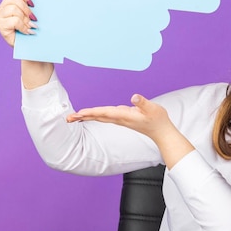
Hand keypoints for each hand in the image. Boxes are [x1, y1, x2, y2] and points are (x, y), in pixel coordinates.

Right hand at [0, 0, 36, 46]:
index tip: (32, 3)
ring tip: (31, 26)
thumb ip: (32, 1)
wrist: (32, 46)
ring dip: (25, 18)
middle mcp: (3, 7)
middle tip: (33, 18)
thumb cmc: (34, 28)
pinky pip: (13, 20)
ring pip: (13, 8)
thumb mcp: (34, 13)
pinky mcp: (1, 27)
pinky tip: (27, 31)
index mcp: (10, 1)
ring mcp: (1, 17)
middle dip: (26, 8)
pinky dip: (23, 26)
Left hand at [67, 94, 194, 167]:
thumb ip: (143, 102)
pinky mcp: (123, 118)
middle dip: (83, 117)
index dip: (91, 112)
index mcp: (124, 116)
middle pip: (98, 117)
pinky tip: (91, 115)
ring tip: (75, 117)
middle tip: (68, 118)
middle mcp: (120, 119)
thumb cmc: (158, 120)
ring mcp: (121, 119)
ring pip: (100, 117)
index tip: (79, 113)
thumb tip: (134, 97)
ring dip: (87, 117)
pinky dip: (96, 115)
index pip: (104, 113)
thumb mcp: (152, 108)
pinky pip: (105, 117)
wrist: (162, 133)